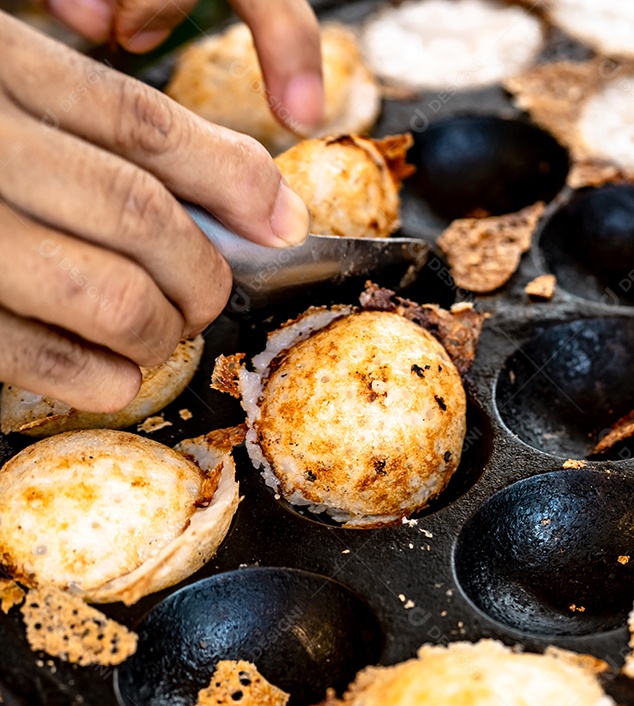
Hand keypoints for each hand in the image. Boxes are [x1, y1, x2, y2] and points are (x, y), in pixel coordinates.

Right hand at [0, 13, 308, 411]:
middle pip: (138, 216)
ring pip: (105, 293)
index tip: (283, 222)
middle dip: (202, 270)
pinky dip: (97, 375)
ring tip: (162, 329)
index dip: (234, 180)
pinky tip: (116, 371)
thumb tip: (253, 199)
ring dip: (158, 327)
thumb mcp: (2, 80)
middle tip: (210, 291)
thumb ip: (103, 123)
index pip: (144, 126)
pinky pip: (28, 353)